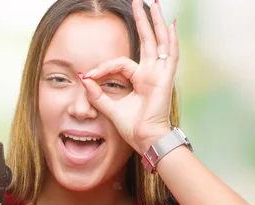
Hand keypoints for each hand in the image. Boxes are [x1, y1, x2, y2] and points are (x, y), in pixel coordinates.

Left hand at [78, 0, 177, 153]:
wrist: (146, 139)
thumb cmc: (133, 128)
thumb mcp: (110, 108)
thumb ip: (98, 95)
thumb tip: (83, 79)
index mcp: (140, 80)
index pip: (120, 63)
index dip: (103, 67)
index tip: (88, 76)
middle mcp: (152, 74)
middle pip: (148, 41)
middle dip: (143, 21)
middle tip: (139, 1)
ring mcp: (160, 74)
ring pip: (159, 42)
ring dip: (155, 23)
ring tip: (154, 4)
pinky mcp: (165, 78)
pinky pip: (170, 54)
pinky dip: (170, 39)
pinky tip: (169, 24)